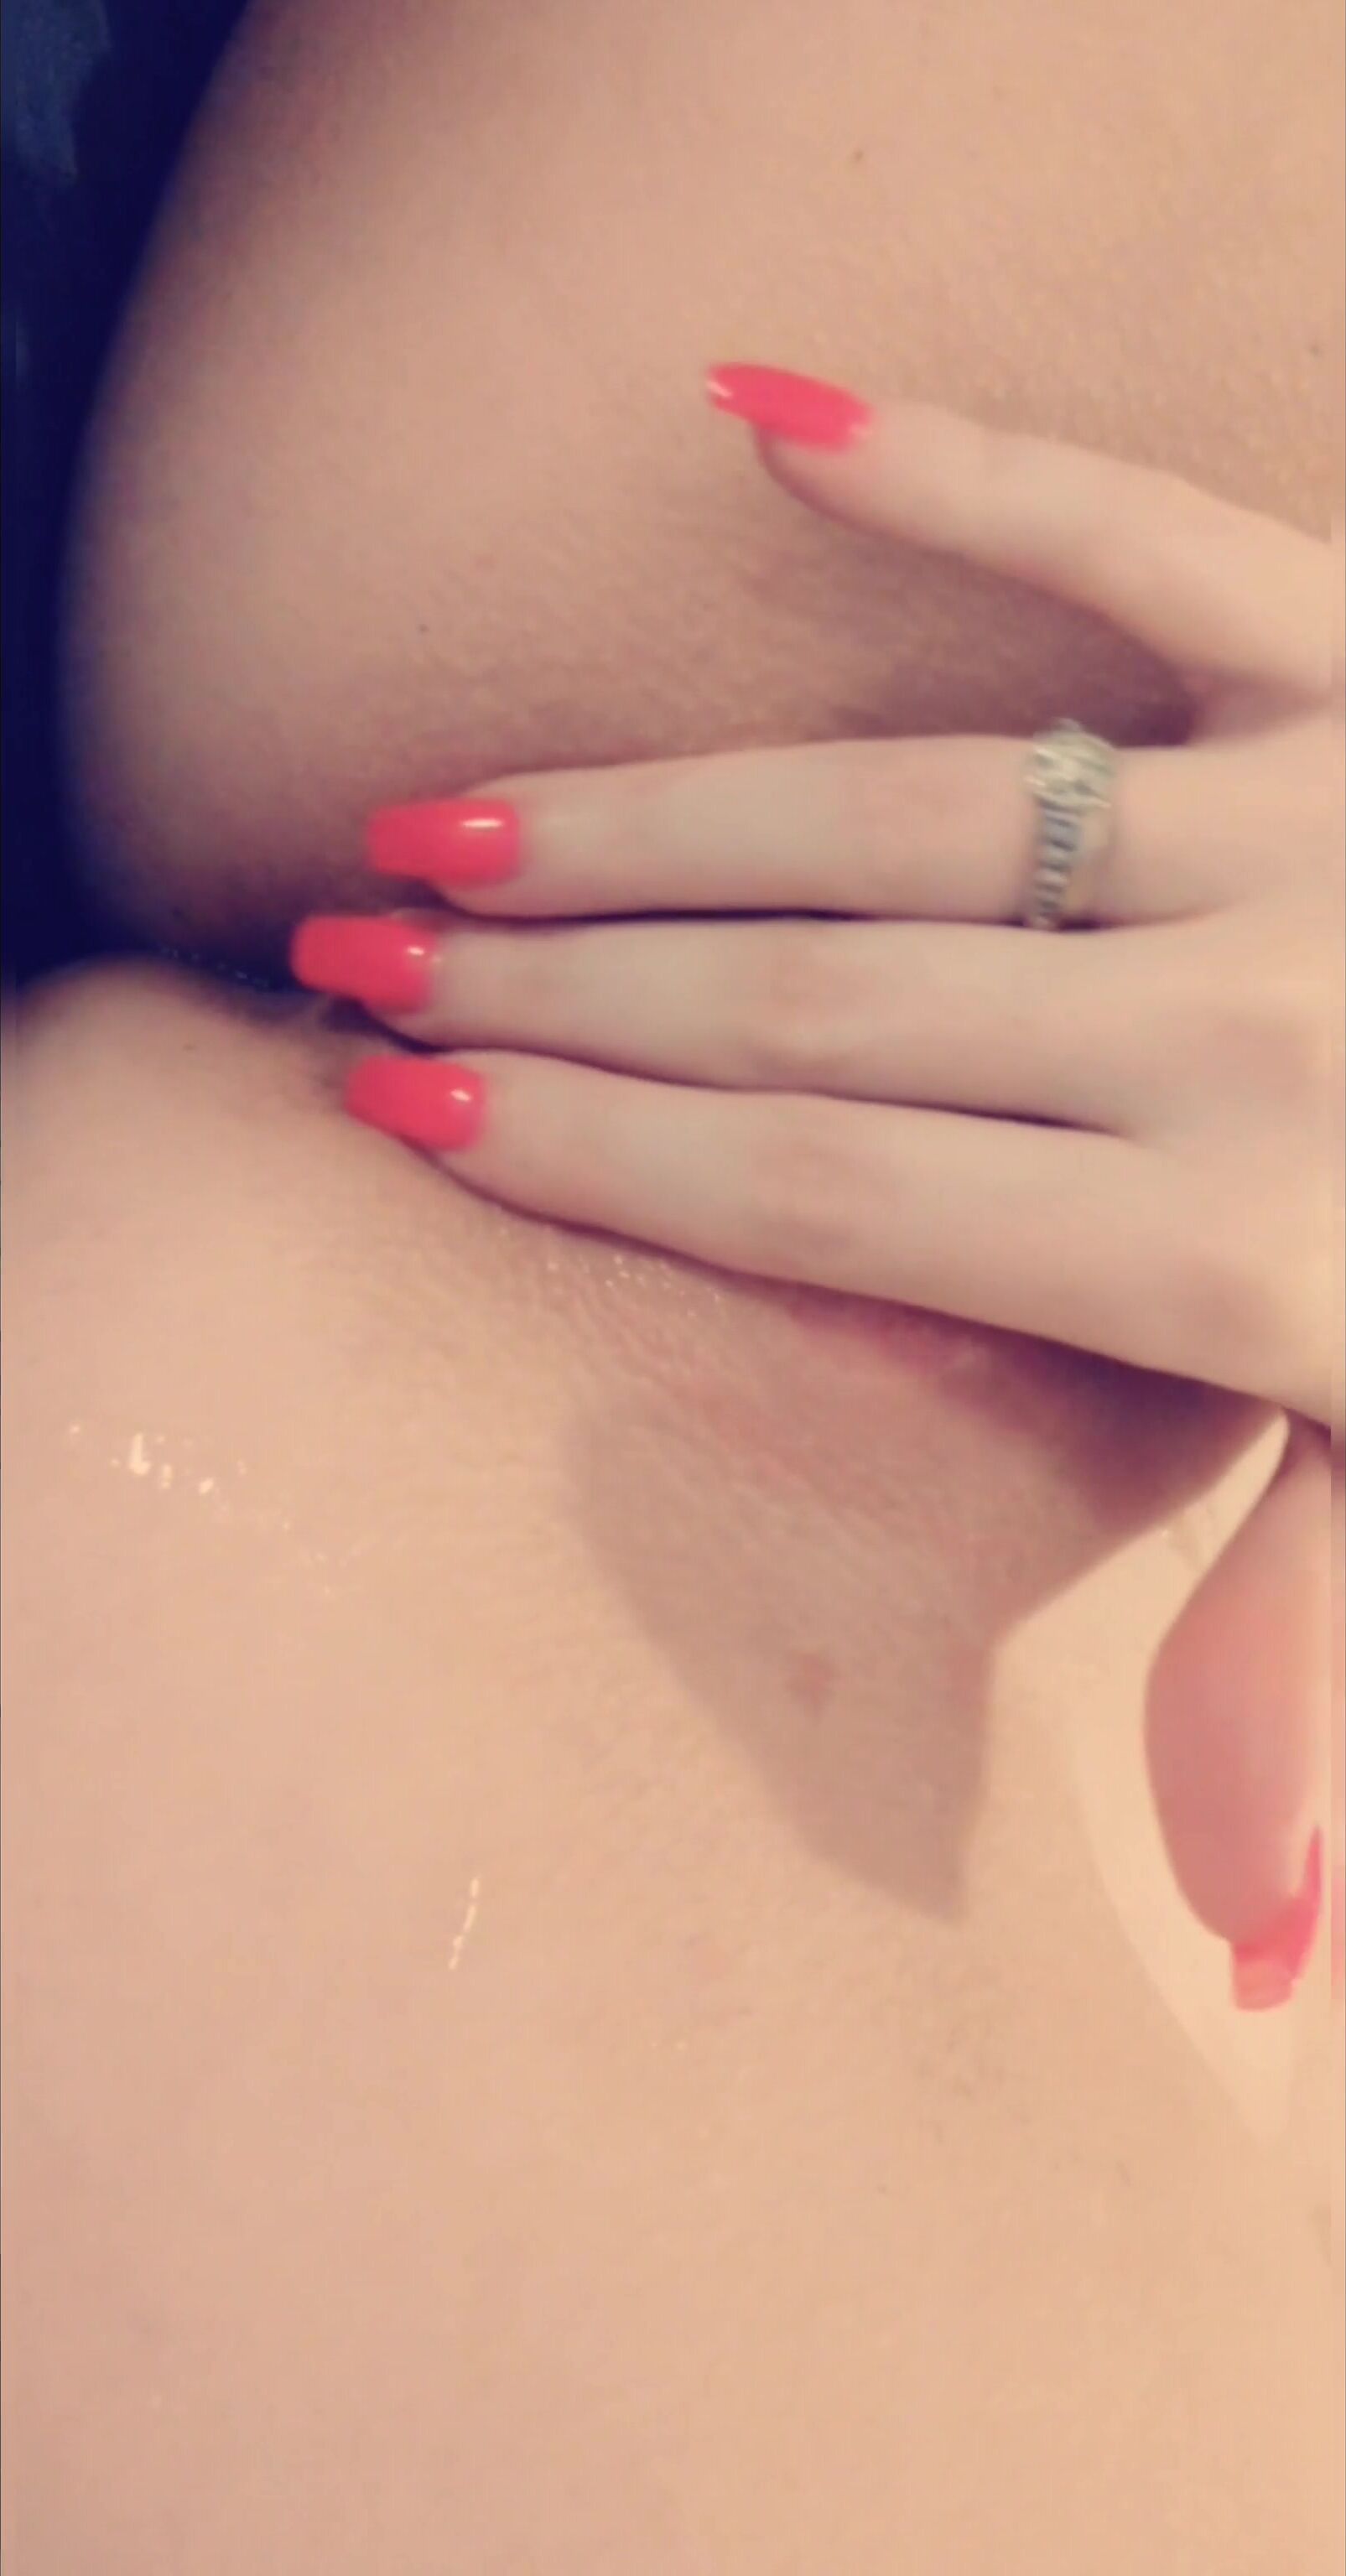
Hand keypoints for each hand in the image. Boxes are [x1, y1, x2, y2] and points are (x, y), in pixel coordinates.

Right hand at [294, 366, 1342, 1997]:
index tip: (409, 1103)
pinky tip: (762, 414)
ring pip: (909, 815)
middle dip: (564, 981)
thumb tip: (1254, 1952)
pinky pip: (1144, 538)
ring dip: (654, 812)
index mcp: (1232, 1252)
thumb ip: (1306, 1662)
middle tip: (356, 944)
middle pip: (821, 1007)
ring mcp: (1308, 825)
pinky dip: (966, 470)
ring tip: (454, 809)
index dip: (605, 1154)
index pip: (836, 1196)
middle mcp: (1245, 1030)